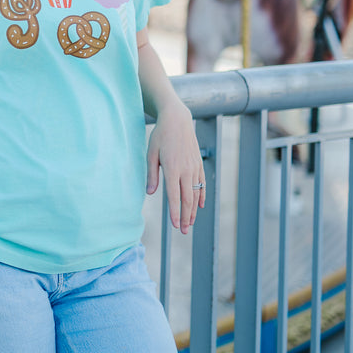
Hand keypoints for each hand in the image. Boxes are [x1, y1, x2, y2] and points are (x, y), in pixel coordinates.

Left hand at [147, 102, 203, 232]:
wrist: (178, 120)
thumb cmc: (160, 136)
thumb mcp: (151, 153)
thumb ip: (151, 174)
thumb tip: (149, 193)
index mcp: (172, 168)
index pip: (174, 196)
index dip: (174, 212)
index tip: (175, 225)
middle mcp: (186, 170)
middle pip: (187, 199)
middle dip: (185, 217)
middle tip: (183, 231)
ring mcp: (194, 167)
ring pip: (196, 193)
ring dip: (193, 210)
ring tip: (190, 223)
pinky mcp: (199, 164)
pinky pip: (202, 183)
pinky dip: (201, 196)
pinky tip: (199, 206)